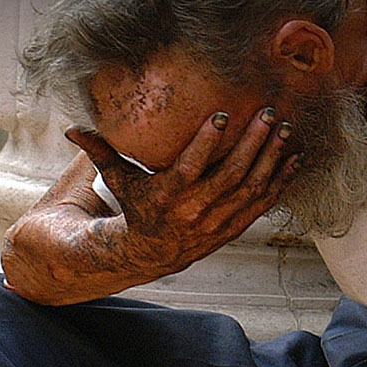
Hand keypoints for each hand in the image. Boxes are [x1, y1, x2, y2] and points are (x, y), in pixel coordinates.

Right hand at [65, 108, 299, 278]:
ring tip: (287, 131)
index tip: (222, 115)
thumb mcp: (118, 180)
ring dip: (272, 159)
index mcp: (168, 195)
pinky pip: (262, 204)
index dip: (207, 142)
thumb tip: (72, 127)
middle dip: (253, 143)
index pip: (190, 166)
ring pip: (252, 189)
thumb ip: (100, 152)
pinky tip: (294, 158)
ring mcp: (218, 222)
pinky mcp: (233, 227)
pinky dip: (281, 182)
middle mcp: (195, 211)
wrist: (149, 252)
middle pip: (230, 175)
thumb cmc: (135, 206)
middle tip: (270, 114)